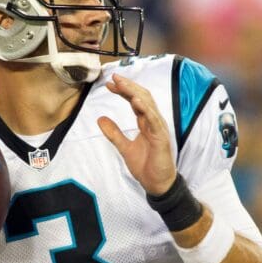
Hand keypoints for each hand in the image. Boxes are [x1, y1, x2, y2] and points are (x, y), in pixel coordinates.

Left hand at [98, 74, 176, 195]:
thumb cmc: (146, 166)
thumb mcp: (124, 148)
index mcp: (145, 122)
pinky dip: (145, 109)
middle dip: (128, 86)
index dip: (123, 91)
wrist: (156, 184)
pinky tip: (136, 100)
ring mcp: (159, 128)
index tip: (109, 84)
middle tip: (114, 78)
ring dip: (135, 92)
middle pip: (142, 97)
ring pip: (148, 104)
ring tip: (122, 84)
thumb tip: (100, 119)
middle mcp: (153, 122)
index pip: (134, 101)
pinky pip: (154, 120)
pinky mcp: (161, 137)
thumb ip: (113, 133)